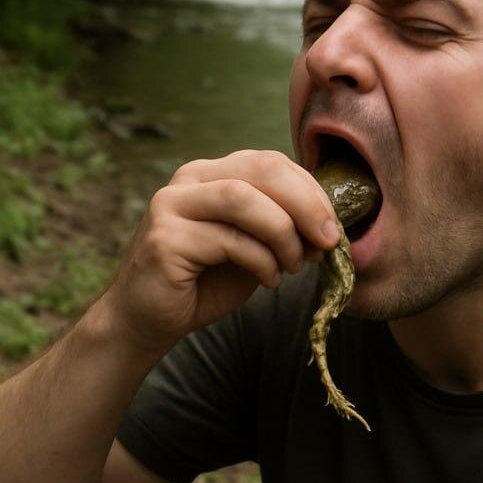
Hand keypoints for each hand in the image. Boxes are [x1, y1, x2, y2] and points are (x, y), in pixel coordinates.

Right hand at [98, 148, 339, 354]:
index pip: (270, 162)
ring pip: (243, 199)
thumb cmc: (205, 283)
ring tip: (296, 265)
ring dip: (283, 234)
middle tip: (328, 241)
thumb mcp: (253, 248)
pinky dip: (261, 261)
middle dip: (306, 205)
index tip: (333, 227)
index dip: (310, 191)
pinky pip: (228, 240)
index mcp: (212, 173)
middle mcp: (189, 179)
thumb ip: (281, 228)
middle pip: (261, 170)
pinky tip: (269, 280)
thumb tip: (328, 226)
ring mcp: (171, 205)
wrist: (148, 319)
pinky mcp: (165, 238)